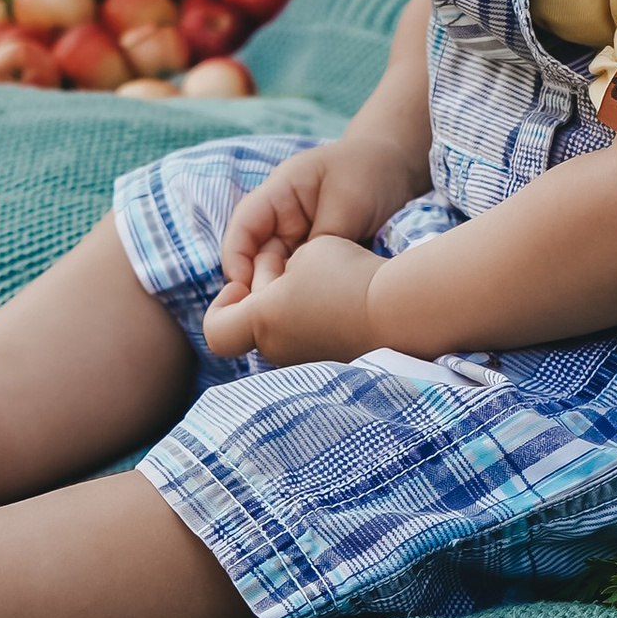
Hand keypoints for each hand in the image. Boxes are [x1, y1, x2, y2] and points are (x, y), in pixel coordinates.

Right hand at [202, 135, 422, 358]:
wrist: (400, 169)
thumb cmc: (371, 173)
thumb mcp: (348, 203)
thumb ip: (324, 240)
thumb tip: (304, 282)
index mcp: (279, 195)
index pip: (243, 229)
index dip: (237, 261)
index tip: (247, 292)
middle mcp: (281, 221)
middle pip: (256, 261)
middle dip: (263, 289)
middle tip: (285, 314)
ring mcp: (297, 241)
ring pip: (278, 276)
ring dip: (287, 296)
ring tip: (310, 315)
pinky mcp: (315, 259)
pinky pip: (302, 281)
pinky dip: (306, 296)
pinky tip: (324, 311)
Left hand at [236, 232, 390, 368]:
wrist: (400, 311)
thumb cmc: (347, 276)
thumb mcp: (306, 253)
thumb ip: (281, 270)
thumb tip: (287, 287)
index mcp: (261, 323)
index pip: (215, 332)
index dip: (221, 304)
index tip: (244, 283)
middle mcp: (278, 351)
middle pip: (255, 324)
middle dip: (266, 291)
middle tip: (293, 262)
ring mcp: (307, 363)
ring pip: (284, 329)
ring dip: (294, 302)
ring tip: (324, 275)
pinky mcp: (334, 364)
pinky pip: (313, 337)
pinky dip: (319, 316)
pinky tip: (345, 296)